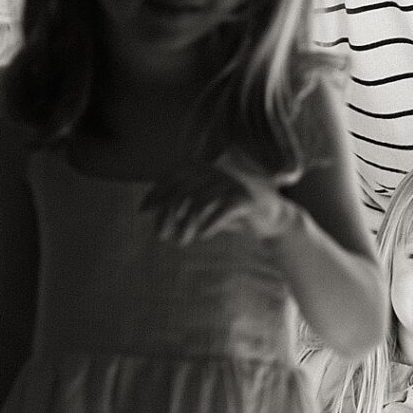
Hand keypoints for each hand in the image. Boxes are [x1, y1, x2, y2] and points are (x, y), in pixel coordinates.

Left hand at [143, 162, 295, 245]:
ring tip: (182, 241)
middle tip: (162, 236)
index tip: (143, 210)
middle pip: (183, 190)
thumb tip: (144, 207)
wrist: (269, 220)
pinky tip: (202, 237)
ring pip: (199, 202)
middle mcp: (217, 173)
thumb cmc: (230, 214)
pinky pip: (221, 212)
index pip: (173, 175)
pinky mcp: (245, 200)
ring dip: (186, 225)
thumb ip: (177, 205)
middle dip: (167, 214)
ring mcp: (232, 185)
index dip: (156, 191)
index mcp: (205, 170)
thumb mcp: (201, 209)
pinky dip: (209, 225)